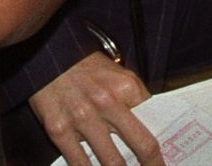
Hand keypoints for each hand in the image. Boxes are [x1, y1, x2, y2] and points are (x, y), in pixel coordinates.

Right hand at [28, 50, 160, 165]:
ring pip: (112, 162)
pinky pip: (79, 163)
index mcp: (125, 88)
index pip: (154, 124)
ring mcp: (82, 118)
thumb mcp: (116, 74)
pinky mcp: (59, 129)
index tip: (164, 162)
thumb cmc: (84, 67)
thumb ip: (134, 98)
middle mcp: (106, 103)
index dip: (162, 147)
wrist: (47, 56)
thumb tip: (150, 127)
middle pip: (142, 146)